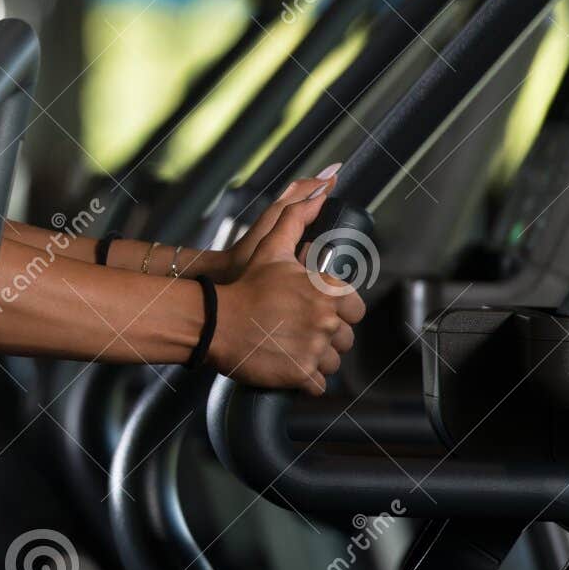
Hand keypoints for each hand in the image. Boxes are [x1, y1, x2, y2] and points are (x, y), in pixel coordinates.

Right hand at [209, 181, 365, 395]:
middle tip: (297, 330)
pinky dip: (305, 379)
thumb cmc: (244, 283)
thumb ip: (298, 215)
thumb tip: (324, 185)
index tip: (312, 311)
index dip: (335, 310)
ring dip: (317, 358)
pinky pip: (317, 384)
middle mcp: (326, 321)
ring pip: (334, 362)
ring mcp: (314, 350)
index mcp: (326, 292)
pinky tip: (287, 364)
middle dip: (326, 336)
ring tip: (291, 346)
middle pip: (345, 338)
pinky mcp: (301, 375)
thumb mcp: (271, 247)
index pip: (354, 308)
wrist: (214, 321)